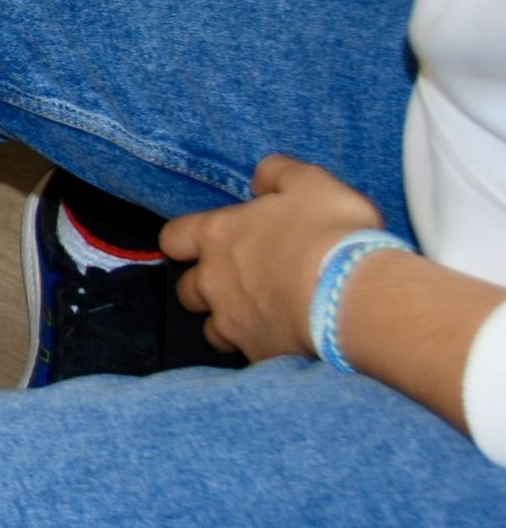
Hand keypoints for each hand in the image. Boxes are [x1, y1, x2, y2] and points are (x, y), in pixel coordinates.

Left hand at [162, 154, 388, 361]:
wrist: (354, 298)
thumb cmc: (329, 233)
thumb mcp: (310, 183)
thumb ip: (278, 173)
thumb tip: (260, 177)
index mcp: (218, 236)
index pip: (174, 237)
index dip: (185, 240)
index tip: (206, 242)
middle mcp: (213, 281)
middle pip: (187, 288)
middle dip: (205, 286)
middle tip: (241, 280)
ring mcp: (231, 322)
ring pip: (210, 328)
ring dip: (227, 321)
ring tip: (261, 314)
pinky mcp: (256, 354)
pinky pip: (246, 353)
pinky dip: (259, 346)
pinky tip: (283, 339)